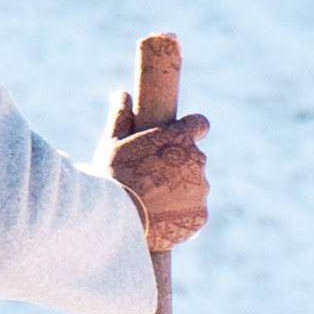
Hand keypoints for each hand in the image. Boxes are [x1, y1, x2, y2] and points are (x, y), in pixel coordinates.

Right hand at [103, 95, 210, 254]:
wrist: (116, 219)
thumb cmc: (112, 175)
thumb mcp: (111, 142)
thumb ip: (121, 116)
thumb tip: (122, 94)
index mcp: (179, 138)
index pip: (200, 124)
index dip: (190, 130)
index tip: (178, 138)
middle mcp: (197, 160)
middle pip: (193, 158)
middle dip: (178, 165)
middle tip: (151, 177)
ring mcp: (201, 189)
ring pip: (195, 186)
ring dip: (180, 190)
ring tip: (151, 201)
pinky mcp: (201, 215)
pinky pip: (193, 212)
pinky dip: (181, 214)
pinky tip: (159, 217)